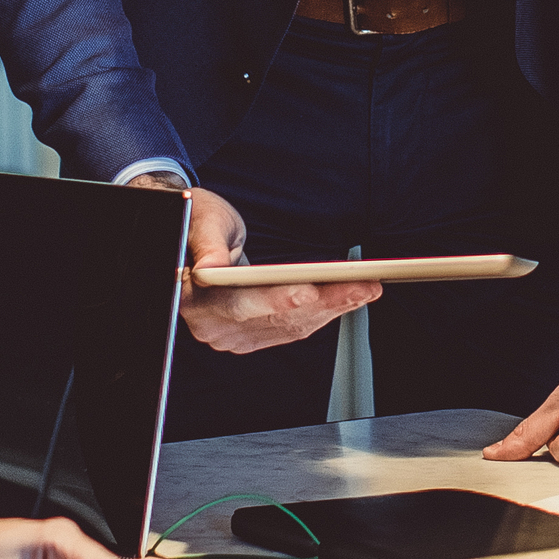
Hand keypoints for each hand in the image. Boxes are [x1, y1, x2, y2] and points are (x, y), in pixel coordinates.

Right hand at [171, 185, 377, 353]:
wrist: (191, 241)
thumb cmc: (198, 222)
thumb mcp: (202, 221)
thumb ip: (207, 245)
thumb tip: (211, 269)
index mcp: (192, 297)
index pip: (240, 303)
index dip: (276, 300)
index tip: (310, 292)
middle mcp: (211, 325)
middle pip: (275, 318)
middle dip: (324, 302)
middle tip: (364, 286)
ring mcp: (230, 335)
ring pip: (290, 327)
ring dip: (332, 309)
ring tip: (366, 289)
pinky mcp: (249, 336)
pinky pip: (291, 329)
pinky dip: (322, 314)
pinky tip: (348, 299)